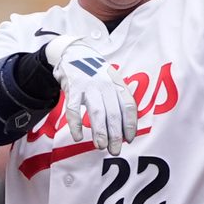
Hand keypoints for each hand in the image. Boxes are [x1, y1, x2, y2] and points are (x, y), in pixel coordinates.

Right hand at [45, 35, 137, 154]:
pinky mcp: (72, 88)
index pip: (129, 106)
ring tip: (101, 146)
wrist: (74, 53)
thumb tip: (124, 130)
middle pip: (114, 113)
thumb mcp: (113, 81)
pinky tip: (78, 137)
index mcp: (118, 84)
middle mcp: (106, 85)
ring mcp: (89, 86)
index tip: (129, 139)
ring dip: (100, 132)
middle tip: (115, 150)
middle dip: (116, 135)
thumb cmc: (96, 74)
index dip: (131, 124)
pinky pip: (74, 110)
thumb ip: (119, 101)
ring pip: (97, 112)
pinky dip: (76, 125)